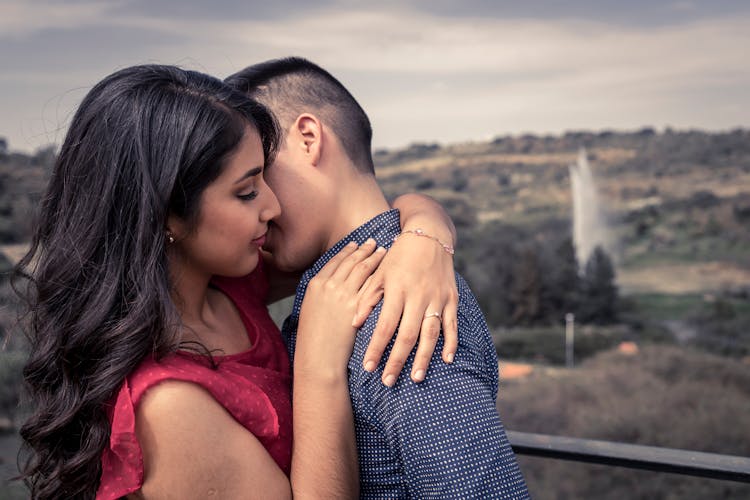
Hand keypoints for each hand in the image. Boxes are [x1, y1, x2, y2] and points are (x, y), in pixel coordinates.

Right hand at [296, 240, 385, 379]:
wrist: (318, 357)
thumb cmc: (313, 339)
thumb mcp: (310, 309)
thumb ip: (320, 294)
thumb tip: (329, 287)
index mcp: (315, 284)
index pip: (335, 261)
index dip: (347, 251)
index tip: (355, 244)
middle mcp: (329, 285)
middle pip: (350, 261)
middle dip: (363, 249)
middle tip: (372, 242)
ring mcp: (344, 294)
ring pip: (362, 269)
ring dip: (373, 257)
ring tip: (382, 251)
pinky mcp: (357, 306)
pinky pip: (372, 284)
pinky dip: (380, 274)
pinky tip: (388, 270)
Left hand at [353, 232, 458, 385]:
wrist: (430, 235)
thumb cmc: (399, 255)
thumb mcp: (380, 272)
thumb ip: (368, 297)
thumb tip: (354, 322)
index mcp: (397, 290)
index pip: (385, 325)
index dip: (376, 348)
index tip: (368, 367)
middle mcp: (418, 296)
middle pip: (407, 335)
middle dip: (397, 360)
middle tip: (388, 382)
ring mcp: (437, 298)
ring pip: (430, 333)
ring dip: (424, 358)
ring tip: (416, 378)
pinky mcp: (451, 298)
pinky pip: (452, 323)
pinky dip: (451, 342)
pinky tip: (447, 360)